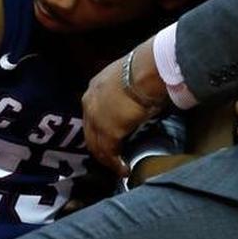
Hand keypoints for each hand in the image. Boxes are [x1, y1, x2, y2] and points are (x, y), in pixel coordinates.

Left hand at [82, 39, 163, 174]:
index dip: (100, 128)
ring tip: (118, 168)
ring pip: (97, 145)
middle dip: (100, 148)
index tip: (110, 137)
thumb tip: (139, 102)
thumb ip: (127, 92)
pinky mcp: (108, 131)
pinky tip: (125, 169)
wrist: (147, 71)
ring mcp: (96, 118)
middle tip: (111, 159)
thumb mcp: (129, 78)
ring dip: (107, 159)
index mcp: (95, 87)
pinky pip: (110, 153)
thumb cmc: (146, 69)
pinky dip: (116, 164)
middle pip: (90, 132)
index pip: (93, 113)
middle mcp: (90, 103)